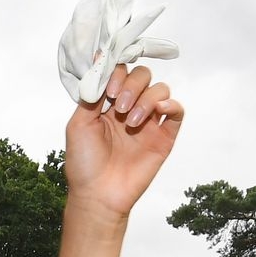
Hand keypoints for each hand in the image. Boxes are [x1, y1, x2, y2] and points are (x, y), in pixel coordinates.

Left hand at [64, 63, 181, 219]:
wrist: (98, 195)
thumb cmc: (84, 163)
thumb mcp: (79, 123)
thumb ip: (91, 93)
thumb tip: (100, 61)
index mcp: (108, 103)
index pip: (121, 72)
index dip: (117, 73)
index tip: (107, 89)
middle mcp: (130, 108)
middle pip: (142, 76)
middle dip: (131, 85)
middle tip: (118, 106)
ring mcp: (148, 122)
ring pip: (160, 90)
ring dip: (146, 99)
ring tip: (130, 122)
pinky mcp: (163, 137)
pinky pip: (176, 111)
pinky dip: (170, 105)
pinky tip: (156, 113)